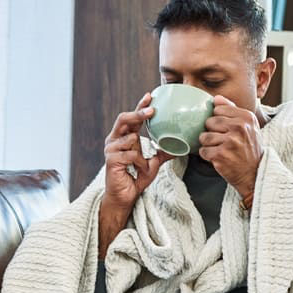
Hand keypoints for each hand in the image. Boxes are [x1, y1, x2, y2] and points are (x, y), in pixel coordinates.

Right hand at [103, 93, 173, 211]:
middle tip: (152, 110)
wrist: (124, 196)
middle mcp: (114, 140)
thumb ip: (163, 153)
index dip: (140, 106)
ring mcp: (111, 149)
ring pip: (130, 138)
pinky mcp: (111, 160)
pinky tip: (137, 170)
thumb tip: (181, 146)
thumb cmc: (135, 178)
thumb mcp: (154, 163)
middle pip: (124, 119)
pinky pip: (131, 155)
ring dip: (141, 153)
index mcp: (123, 137)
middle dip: (138, 113)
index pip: (131, 117)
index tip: (150, 96)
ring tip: (141, 165)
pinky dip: (139, 163)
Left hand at [198, 95, 262, 202]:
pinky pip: (203, 150)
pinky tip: (218, 157)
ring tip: (220, 149)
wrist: (254, 173)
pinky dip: (207, 155)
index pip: (218, 109)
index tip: (226, 129)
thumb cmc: (249, 148)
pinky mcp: (221, 155)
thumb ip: (232, 109)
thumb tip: (216, 98)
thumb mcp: (247, 126)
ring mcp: (230, 141)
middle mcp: (239, 127)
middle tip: (223, 141)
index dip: (218, 120)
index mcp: (246, 117)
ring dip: (208, 144)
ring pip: (204, 136)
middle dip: (212, 132)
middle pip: (209, 122)